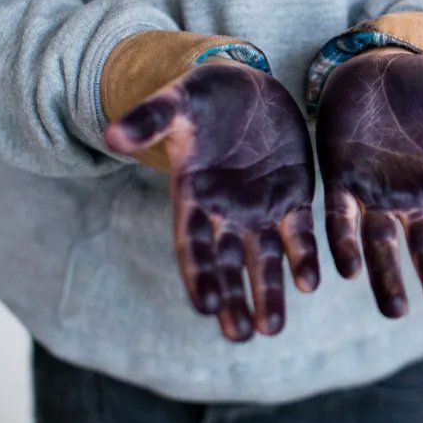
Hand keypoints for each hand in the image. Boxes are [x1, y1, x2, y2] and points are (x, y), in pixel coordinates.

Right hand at [104, 59, 315, 341]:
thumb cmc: (204, 96)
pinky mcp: (293, 197)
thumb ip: (149, 119)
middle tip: (242, 335)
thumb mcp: (177, 102)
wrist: (248, 87)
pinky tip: (311, 282)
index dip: (198, 275)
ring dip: (269, 292)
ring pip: (265, 259)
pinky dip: (304, 257)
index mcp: (193, 195)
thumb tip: (111, 134)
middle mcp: (226, 212)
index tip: (204, 307)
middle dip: (234, 299)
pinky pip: (300, 233)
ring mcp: (261, 208)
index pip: (193, 245)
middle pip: (227, 264)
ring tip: (272, 327)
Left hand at [316, 48, 422, 326]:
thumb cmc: (422, 83)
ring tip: (396, 312)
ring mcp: (376, 192)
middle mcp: (413, 197)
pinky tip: (349, 271)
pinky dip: (345, 243)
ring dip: (387, 278)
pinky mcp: (341, 180)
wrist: (372, 62)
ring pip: (383, 245)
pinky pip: (341, 219)